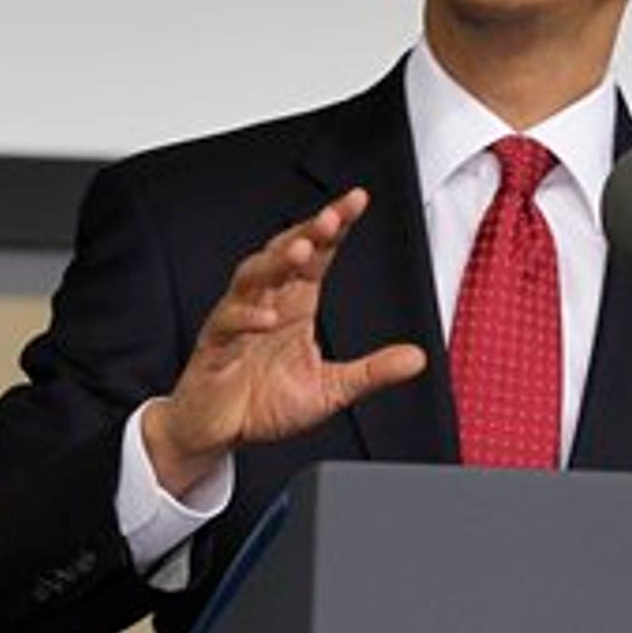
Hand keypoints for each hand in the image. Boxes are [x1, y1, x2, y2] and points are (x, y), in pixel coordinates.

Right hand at [141, 188, 427, 494]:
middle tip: (332, 217)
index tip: (357, 202)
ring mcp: (237, 322)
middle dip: (307, 232)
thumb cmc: (264, 402)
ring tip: (301, 251)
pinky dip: (246, 319)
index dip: (334, 227)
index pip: (317, 255)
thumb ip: (371, 371)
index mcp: (294, 304)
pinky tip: (268, 319)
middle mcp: (265, 304)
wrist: (217, 430)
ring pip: (251, 279)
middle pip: (283, 254)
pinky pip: (227, 325)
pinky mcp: (215, 348)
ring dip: (275, 263)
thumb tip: (416, 358)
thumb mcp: (330, 389)